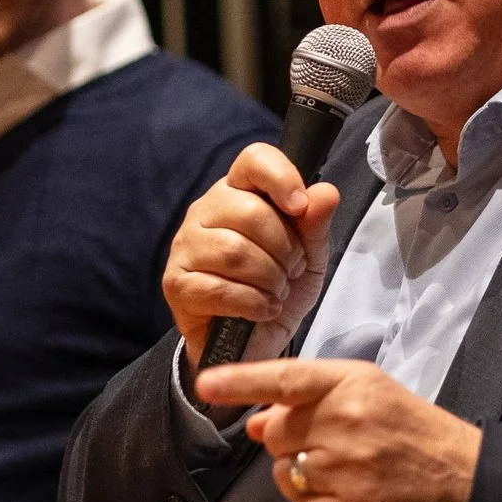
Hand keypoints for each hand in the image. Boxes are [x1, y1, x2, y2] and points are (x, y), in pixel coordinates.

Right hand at [163, 143, 343, 376]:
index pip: (253, 160)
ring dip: (270, 278)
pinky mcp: (176, 284)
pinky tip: (263, 309)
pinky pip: (219, 288)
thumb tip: (325, 193)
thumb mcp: (309, 255)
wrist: (256, 341)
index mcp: (237, 192)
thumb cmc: (278, 287)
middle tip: (292, 270)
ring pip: (234, 251)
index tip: (299, 207)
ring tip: (277, 291)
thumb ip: (315, 224)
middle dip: (285, 248)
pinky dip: (253, 303)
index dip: (281, 178)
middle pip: (249, 212)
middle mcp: (204, 212)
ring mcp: (185, 247)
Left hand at [197, 359, 483, 501]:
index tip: (207, 384)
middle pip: (276, 432)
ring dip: (302, 477)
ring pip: (285, 474)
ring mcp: (347, 468)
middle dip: (290, 441)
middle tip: (328, 445)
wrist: (465, 478)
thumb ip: (312, 400)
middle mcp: (347, 421)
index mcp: (353, 384)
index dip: (241, 381)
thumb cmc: (417, 432)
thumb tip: (257, 420)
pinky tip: (345, 496)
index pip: (286, 377)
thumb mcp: (371, 393)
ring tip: (344, 472)